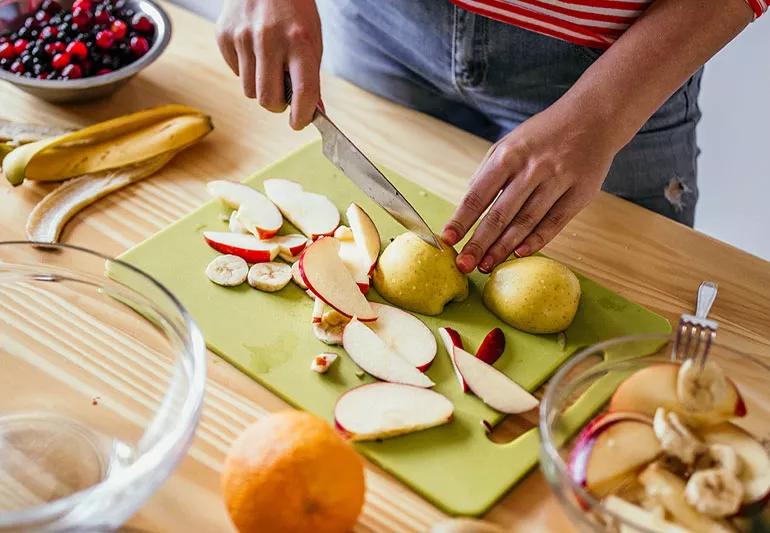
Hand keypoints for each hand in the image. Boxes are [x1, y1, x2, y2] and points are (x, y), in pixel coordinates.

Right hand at [216, 0, 321, 129]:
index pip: (303, 93)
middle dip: (277, 106)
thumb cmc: (294, 12)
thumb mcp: (312, 39)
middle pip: (268, 100)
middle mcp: (269, 39)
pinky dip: (246, 70)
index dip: (302, 117)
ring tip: (269, 68)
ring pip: (249, 91)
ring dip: (261, 88)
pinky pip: (235, 72)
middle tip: (283, 99)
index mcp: (300, 41)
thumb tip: (311, 112)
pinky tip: (254, 51)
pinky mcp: (224, 35)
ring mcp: (243, 36)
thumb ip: (310, 77)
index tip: (299, 123)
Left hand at [442, 104, 616, 273]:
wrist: (594, 117)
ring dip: (504, 248)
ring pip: (526, 222)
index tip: (447, 239)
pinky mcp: (580, 193)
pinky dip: (536, 240)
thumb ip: (488, 173)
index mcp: (508, 156)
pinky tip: (519, 254)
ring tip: (487, 266)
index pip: (478, 194)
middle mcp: (532, 168)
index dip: (461, 220)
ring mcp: (557, 180)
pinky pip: (554, 222)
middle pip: (499, 214)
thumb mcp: (510, 143)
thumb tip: (468, 207)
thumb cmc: (543, 135)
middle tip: (464, 265)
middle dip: (479, 243)